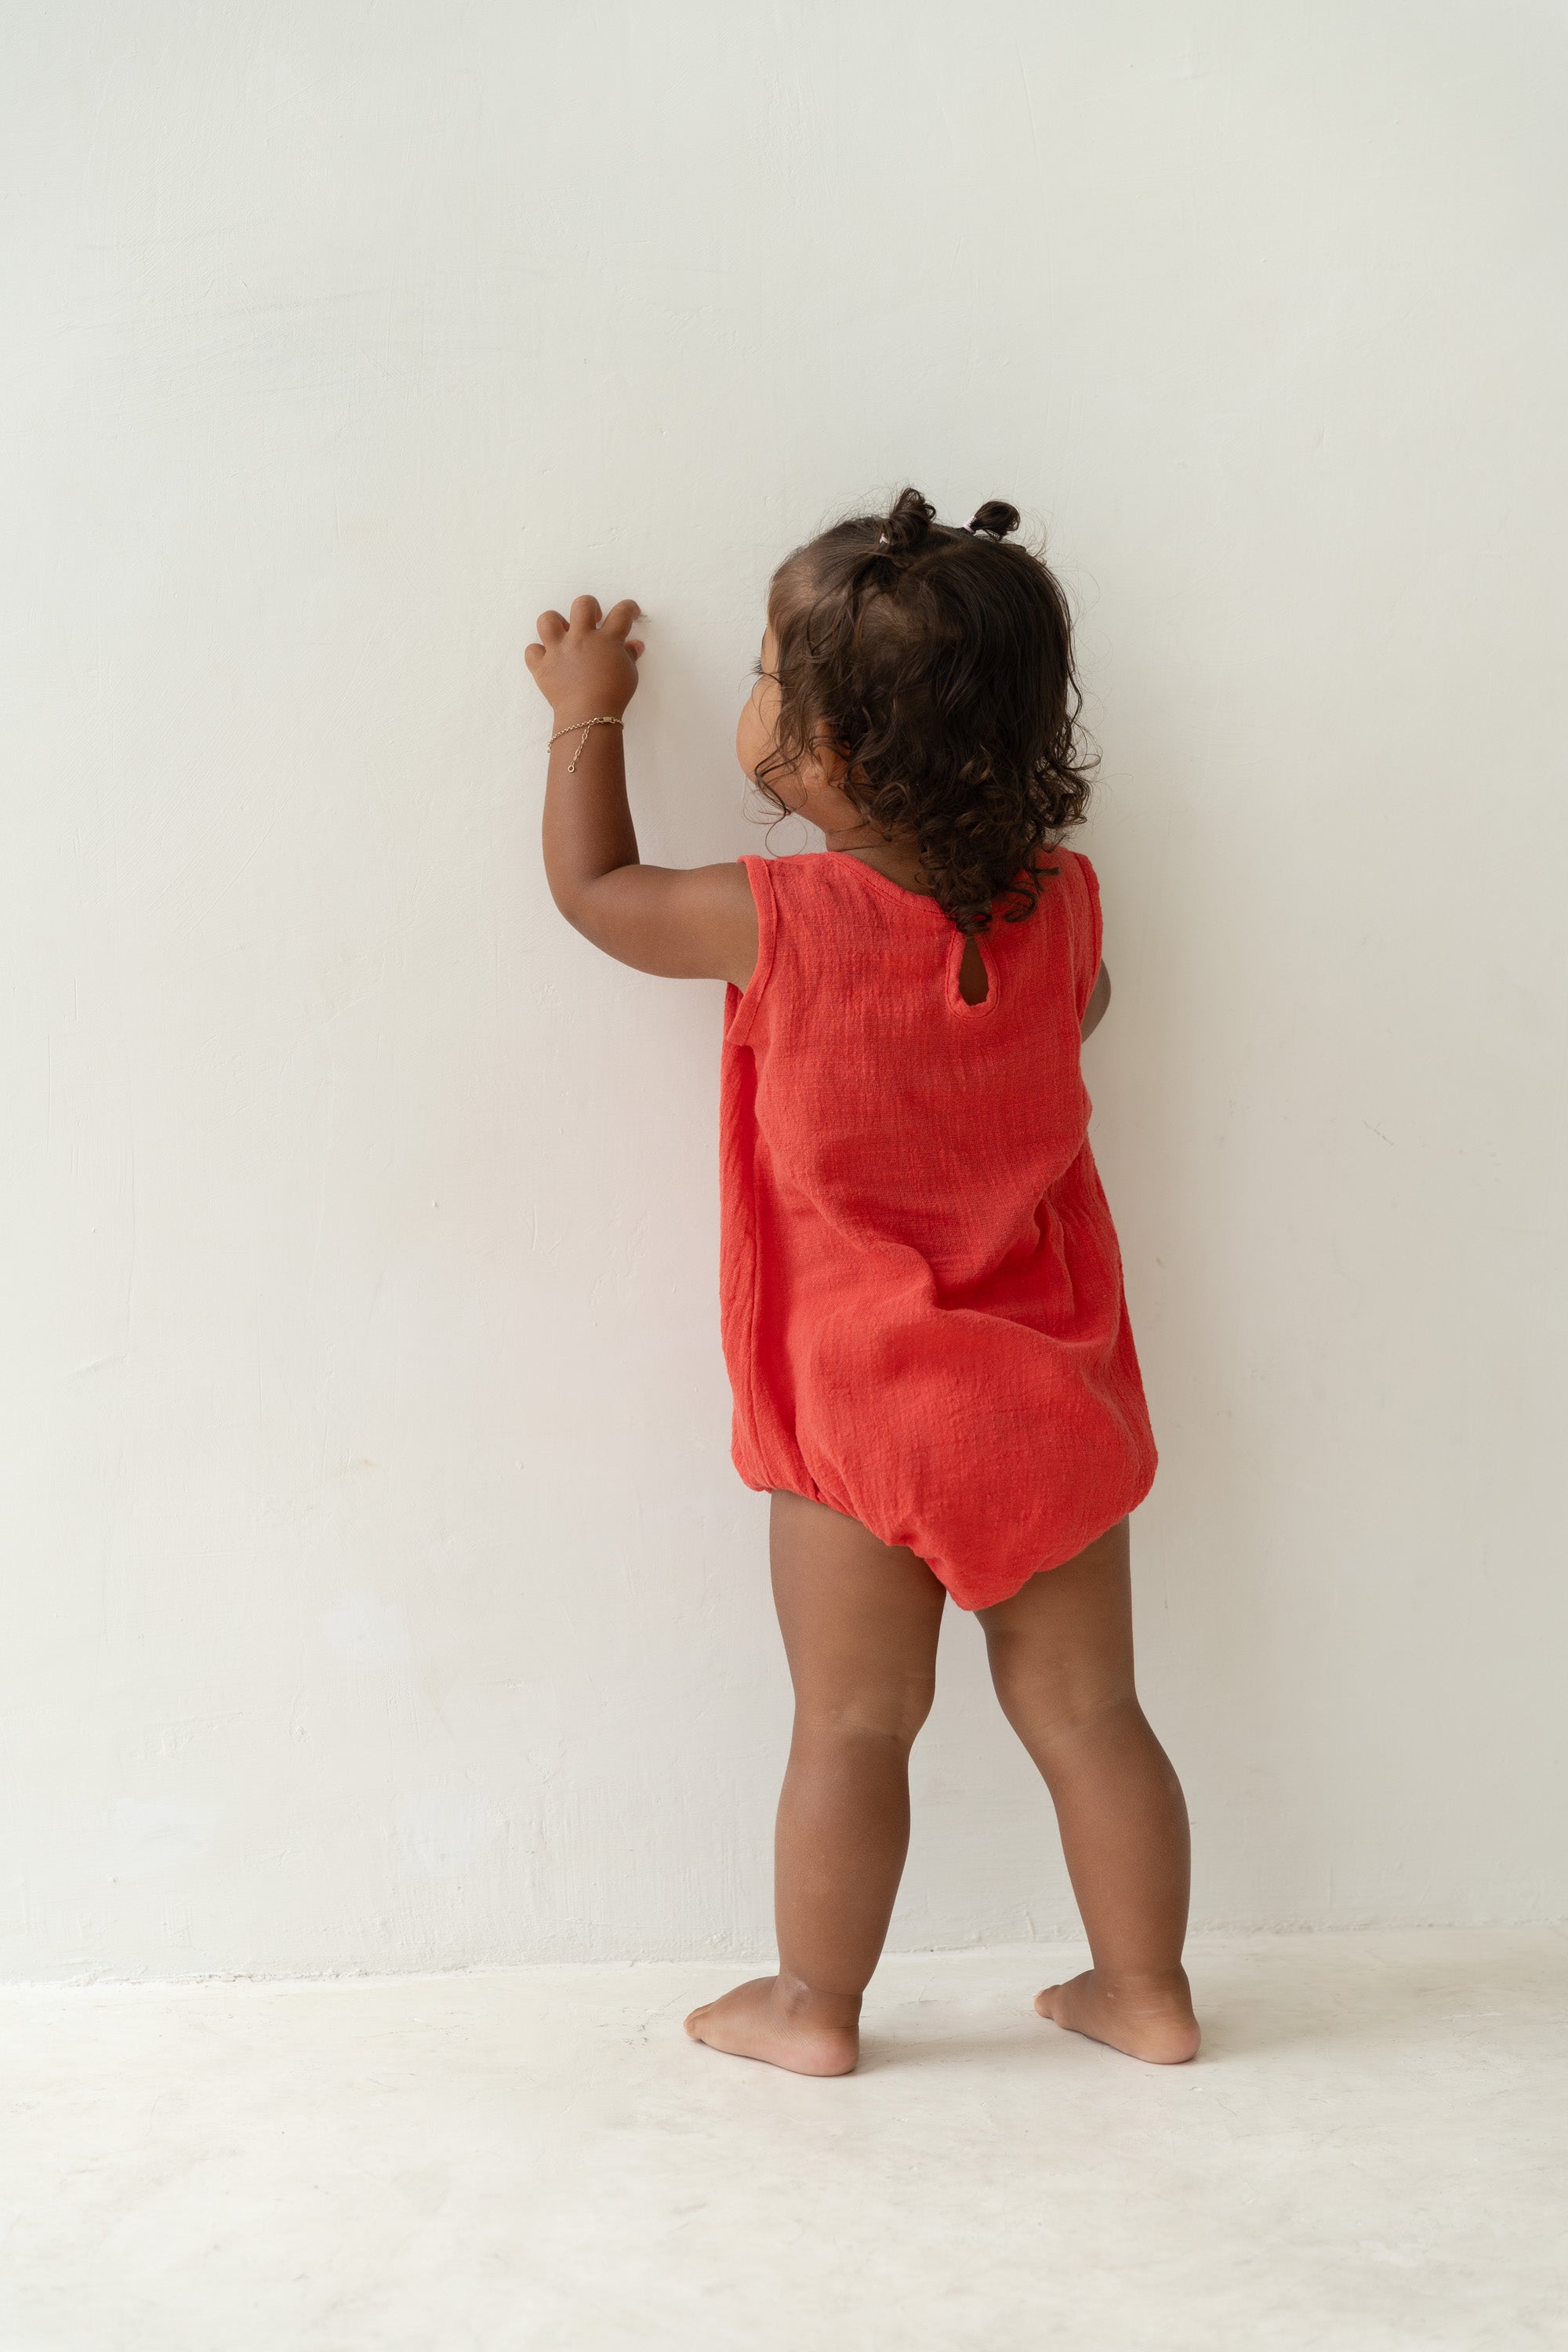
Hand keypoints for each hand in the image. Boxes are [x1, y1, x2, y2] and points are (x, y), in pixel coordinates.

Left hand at [525, 595, 644, 721]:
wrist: (589, 716)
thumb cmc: (613, 697)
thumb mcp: (630, 675)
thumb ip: (630, 656)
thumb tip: (634, 645)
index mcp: (606, 640)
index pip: (620, 614)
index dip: (628, 608)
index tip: (630, 611)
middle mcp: (580, 639)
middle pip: (582, 605)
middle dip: (590, 607)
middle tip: (594, 621)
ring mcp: (559, 651)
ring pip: (548, 620)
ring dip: (556, 623)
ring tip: (564, 634)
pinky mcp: (543, 666)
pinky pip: (532, 651)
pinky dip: (538, 653)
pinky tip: (548, 659)